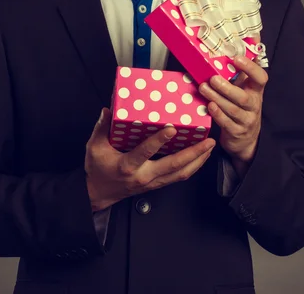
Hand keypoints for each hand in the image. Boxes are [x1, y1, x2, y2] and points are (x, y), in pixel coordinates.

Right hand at [85, 108, 215, 211]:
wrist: (98, 193)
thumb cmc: (98, 170)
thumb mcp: (94, 147)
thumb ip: (101, 128)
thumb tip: (107, 110)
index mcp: (128, 165)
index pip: (146, 152)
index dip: (159, 141)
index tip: (171, 129)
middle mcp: (144, 175)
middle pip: (174, 166)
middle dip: (193, 154)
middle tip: (208, 141)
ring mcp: (153, 182)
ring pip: (180, 174)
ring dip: (197, 161)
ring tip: (209, 147)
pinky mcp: (157, 184)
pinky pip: (178, 176)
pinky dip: (191, 167)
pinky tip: (199, 157)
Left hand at [198, 55, 267, 167]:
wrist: (246, 139)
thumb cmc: (243, 106)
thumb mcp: (247, 87)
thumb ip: (246, 66)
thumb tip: (252, 36)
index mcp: (256, 91)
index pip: (260, 78)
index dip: (250, 68)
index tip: (236, 58)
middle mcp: (253, 105)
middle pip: (243, 97)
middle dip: (227, 87)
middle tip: (212, 78)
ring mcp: (245, 120)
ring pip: (232, 109)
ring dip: (216, 98)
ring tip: (203, 87)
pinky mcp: (236, 132)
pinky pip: (227, 123)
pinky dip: (218, 115)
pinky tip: (209, 106)